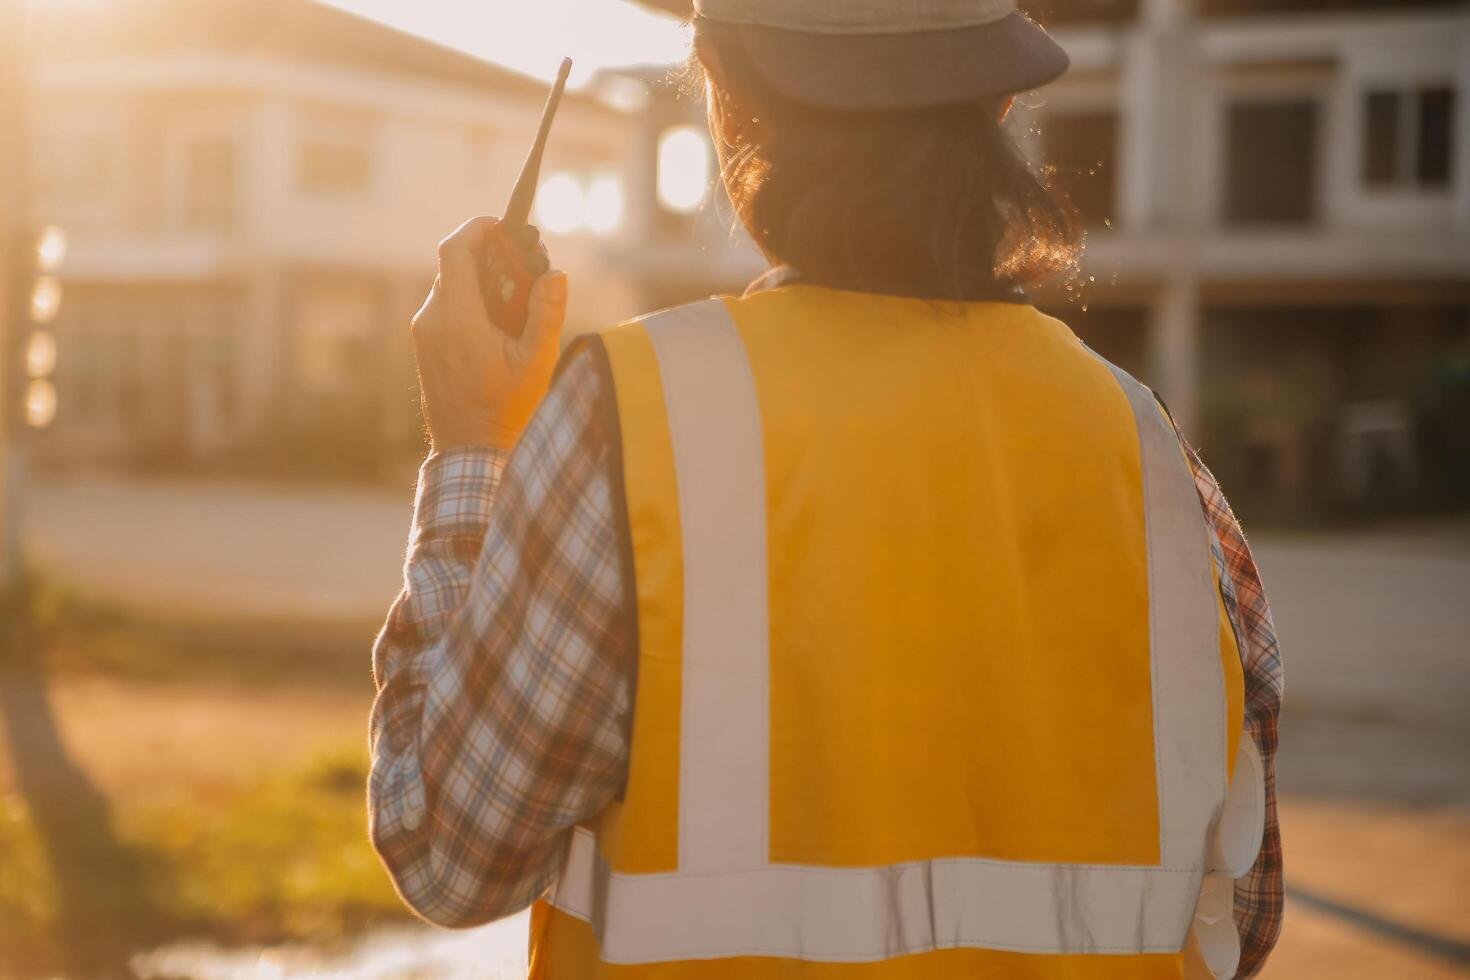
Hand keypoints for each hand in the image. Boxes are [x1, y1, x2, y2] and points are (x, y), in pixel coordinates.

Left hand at [411, 216, 567, 451]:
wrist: (469, 450)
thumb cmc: (504, 409)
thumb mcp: (535, 361)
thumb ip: (546, 314)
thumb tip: (556, 274)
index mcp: (456, 317)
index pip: (456, 249)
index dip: (478, 228)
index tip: (503, 225)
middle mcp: (432, 318)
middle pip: (455, 264)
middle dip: (488, 255)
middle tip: (523, 263)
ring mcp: (424, 332)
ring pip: (451, 285)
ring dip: (481, 279)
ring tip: (515, 297)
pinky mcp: (425, 344)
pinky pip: (446, 306)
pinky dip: (470, 299)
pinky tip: (497, 322)